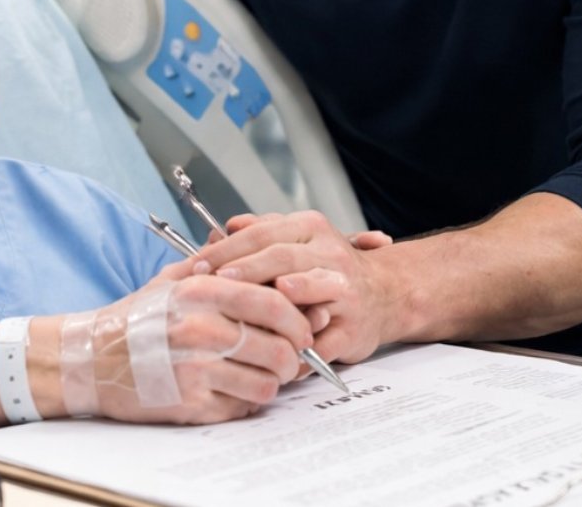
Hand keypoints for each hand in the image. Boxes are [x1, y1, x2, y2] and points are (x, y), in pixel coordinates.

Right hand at [79, 273, 311, 424]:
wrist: (90, 359)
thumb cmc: (135, 320)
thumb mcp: (170, 279)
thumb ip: (213, 262)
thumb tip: (250, 245)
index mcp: (202, 292)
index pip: (274, 303)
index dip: (299, 319)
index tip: (304, 328)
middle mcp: (201, 328)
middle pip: (280, 348)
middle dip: (294, 358)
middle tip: (288, 359)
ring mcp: (196, 368)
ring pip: (267, 383)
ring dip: (271, 383)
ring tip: (260, 376)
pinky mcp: (191, 403)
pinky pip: (242, 408)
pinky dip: (246, 402)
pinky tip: (231, 391)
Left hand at [192, 211, 394, 365]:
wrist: (385, 295)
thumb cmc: (325, 269)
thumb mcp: (294, 241)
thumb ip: (258, 234)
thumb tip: (221, 229)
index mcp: (309, 228)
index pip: (262, 233)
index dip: (227, 249)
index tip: (196, 265)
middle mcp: (330, 254)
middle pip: (282, 257)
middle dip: (245, 270)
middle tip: (213, 282)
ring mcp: (345, 291)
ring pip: (314, 289)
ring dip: (288, 297)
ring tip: (261, 302)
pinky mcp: (354, 328)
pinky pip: (325, 340)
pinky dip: (303, 349)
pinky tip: (280, 354)